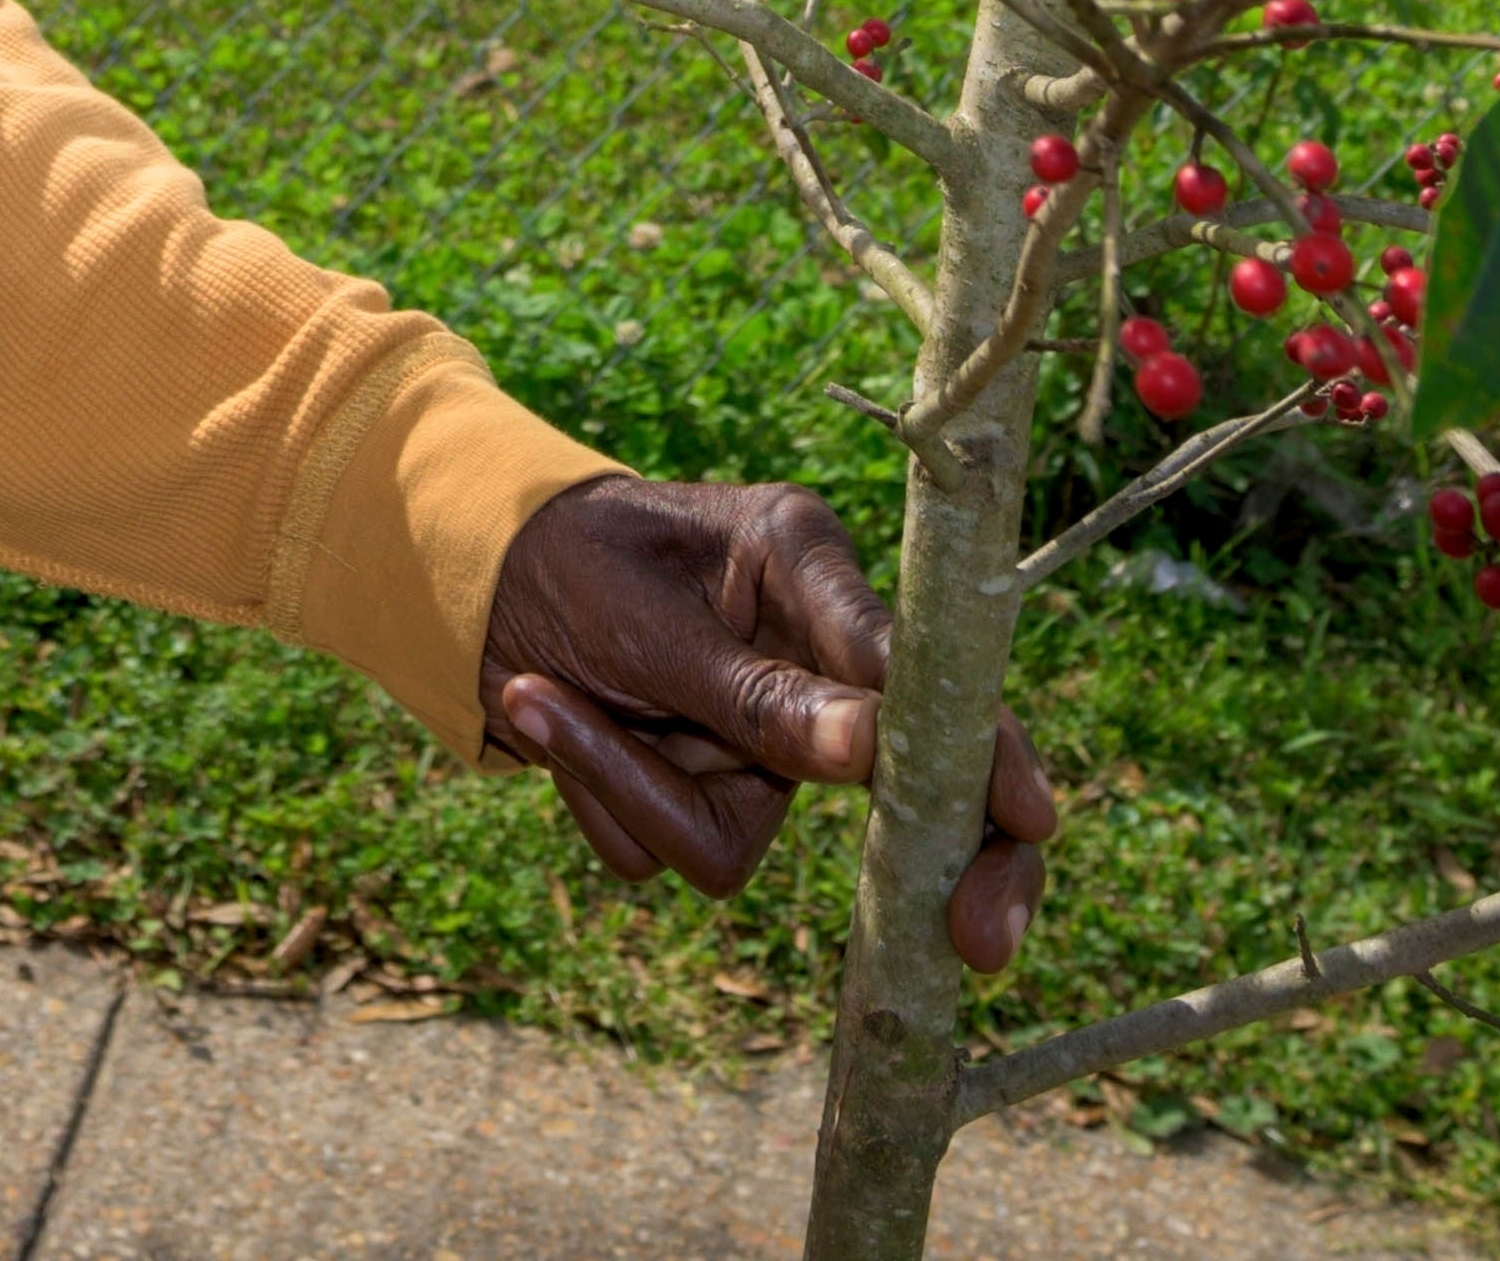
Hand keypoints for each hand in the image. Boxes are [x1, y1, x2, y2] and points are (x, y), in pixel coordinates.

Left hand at [480, 476, 1056, 972]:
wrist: (469, 586)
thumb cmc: (562, 560)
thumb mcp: (644, 614)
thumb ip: (756, 691)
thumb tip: (874, 755)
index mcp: (807, 574)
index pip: (920, 674)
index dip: (986, 751)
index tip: (1030, 819)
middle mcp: (807, 664)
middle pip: (911, 793)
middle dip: (938, 863)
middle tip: (978, 940)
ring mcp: (763, 746)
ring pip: (734, 837)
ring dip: (627, 782)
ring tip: (546, 692)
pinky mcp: (709, 799)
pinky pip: (668, 847)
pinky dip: (598, 792)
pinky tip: (551, 712)